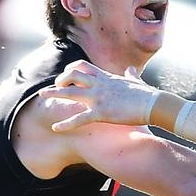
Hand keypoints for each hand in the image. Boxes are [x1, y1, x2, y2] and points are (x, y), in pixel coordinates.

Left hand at [40, 60, 155, 130]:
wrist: (154, 104)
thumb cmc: (147, 95)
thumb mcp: (137, 81)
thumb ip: (131, 75)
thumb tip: (131, 69)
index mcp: (107, 77)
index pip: (83, 66)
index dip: (71, 70)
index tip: (65, 76)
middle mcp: (100, 84)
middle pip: (72, 75)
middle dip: (59, 80)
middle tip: (52, 88)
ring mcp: (99, 97)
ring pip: (70, 92)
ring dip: (54, 93)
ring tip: (42, 96)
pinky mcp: (102, 112)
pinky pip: (79, 118)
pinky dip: (66, 123)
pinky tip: (56, 128)